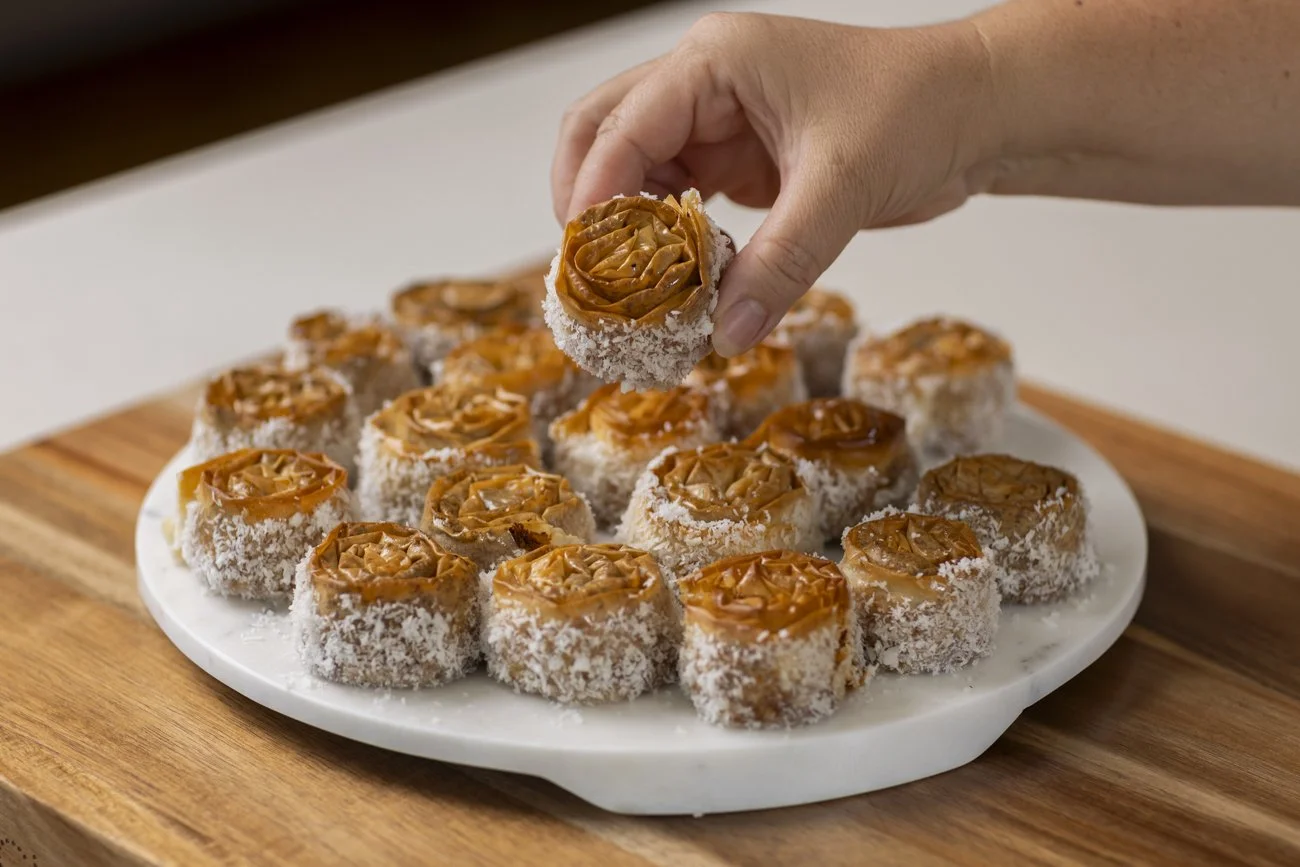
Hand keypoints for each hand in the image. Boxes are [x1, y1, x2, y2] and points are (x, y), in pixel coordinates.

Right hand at [552, 13, 998, 355]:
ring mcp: (718, 122)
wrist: (977, 113)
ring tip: (631, 295)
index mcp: (716, 62)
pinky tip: (678, 285)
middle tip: (589, 278)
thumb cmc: (919, 111)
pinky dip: (670, 245)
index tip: (586, 265)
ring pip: (637, 173)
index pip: (622, 125)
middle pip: (602, 135)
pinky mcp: (739, 161)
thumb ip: (780, 262)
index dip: (593, 195)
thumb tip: (725, 333)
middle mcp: (704, 84)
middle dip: (588, 206)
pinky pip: (680, 202)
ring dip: (628, 232)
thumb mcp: (842, 188)